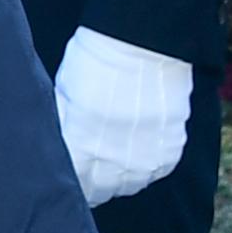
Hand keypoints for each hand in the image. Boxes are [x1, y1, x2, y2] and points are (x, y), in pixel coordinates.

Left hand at [54, 28, 194, 206]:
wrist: (145, 41)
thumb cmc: (96, 60)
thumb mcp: (64, 94)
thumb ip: (64, 128)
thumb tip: (61, 149)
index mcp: (81, 148)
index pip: (73, 185)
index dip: (72, 176)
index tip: (74, 167)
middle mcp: (113, 163)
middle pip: (101, 191)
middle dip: (94, 178)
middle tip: (95, 156)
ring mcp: (145, 161)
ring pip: (129, 184)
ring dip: (122, 172)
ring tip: (120, 146)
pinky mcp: (170, 152)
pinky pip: (155, 170)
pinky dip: (148, 160)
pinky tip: (142, 138)